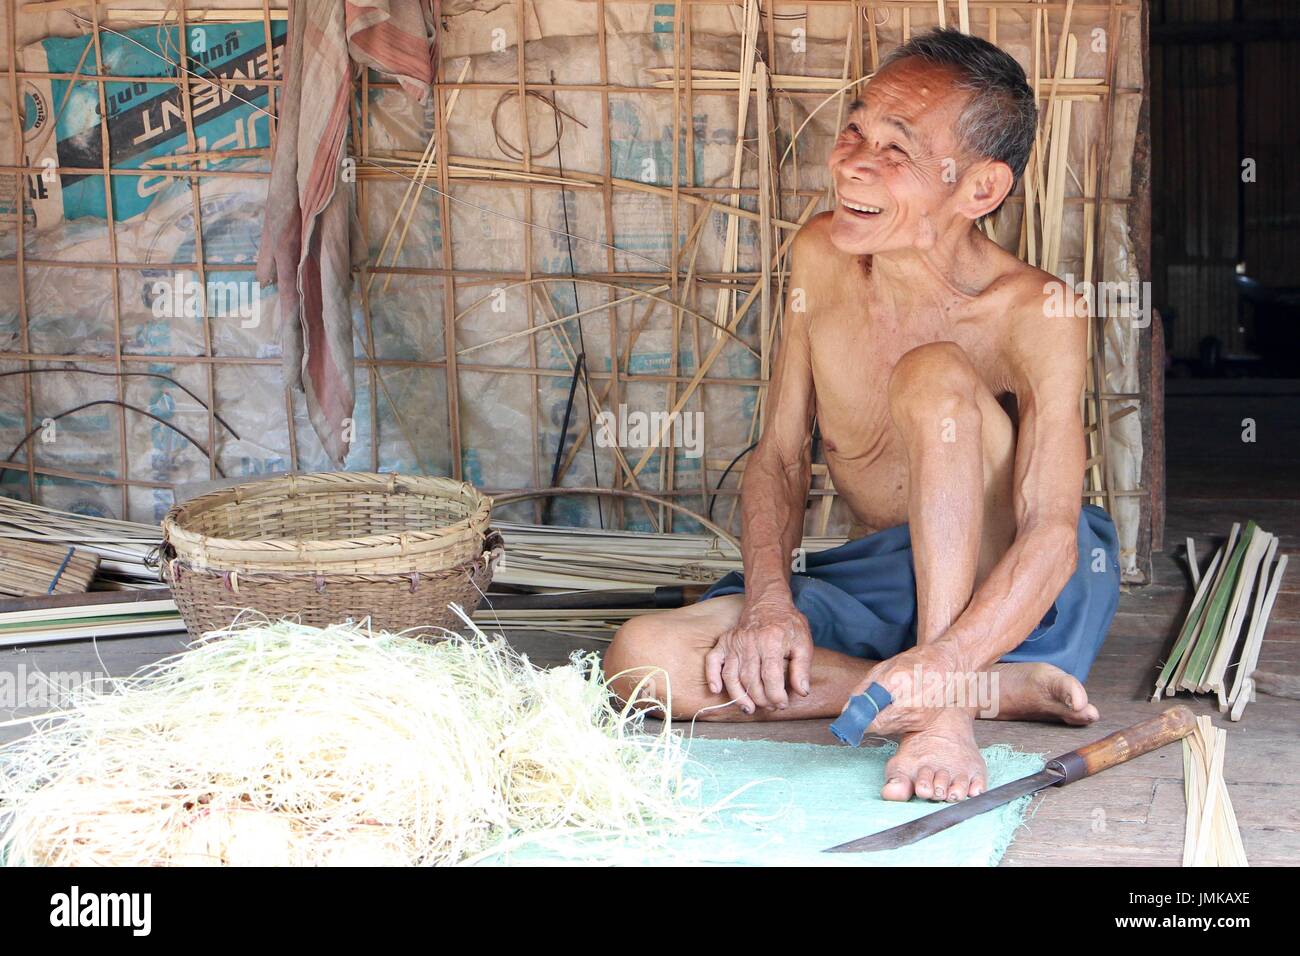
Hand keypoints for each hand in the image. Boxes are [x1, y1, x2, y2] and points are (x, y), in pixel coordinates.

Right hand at [705, 598, 812, 712]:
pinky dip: (712, 676)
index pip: (771, 677)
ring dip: (739, 696)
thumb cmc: (787, 624)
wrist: (769, 602)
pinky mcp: (724, 642)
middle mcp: (750, 643)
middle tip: (770, 706)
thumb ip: (802, 669)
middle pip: (751, 680)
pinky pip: (713, 661)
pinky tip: (716, 690)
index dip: (776, 696)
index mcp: (771, 642)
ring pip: (731, 676)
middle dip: (761, 699)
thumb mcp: (803, 643)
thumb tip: (802, 692)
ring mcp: (734, 643)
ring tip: (749, 708)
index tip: (782, 704)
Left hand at [846, 640, 967, 735]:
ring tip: (886, 703)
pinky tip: (899, 707)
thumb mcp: (883, 669)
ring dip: (880, 721)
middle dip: (866, 720)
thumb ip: (863, 690)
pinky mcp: (924, 723)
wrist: (947, 665)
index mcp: (897, 683)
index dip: (856, 719)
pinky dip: (894, 721)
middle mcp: (909, 703)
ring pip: (888, 728)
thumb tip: (848, 710)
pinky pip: (900, 728)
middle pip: (878, 725)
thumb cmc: (913, 663)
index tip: (848, 719)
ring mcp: (919, 716)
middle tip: (863, 710)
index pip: (870, 714)